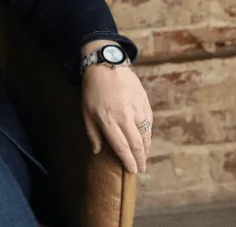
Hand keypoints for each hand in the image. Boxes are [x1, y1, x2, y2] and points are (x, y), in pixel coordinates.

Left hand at [80, 41, 152, 173]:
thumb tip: (97, 151)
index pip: (122, 146)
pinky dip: (148, 134)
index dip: (128, 161)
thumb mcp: (85, 112)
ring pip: (145, 134)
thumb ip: (92, 133)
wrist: (105, 64)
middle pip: (136, 143)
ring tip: (144, 158)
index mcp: (108, 120)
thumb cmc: (92, 90)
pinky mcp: (144, 100)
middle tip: (141, 169)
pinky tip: (146, 141)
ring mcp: (136, 108)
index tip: (132, 171)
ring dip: (146, 149)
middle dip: (140, 159)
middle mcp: (125, 116)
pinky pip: (149, 122)